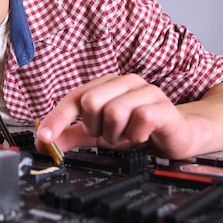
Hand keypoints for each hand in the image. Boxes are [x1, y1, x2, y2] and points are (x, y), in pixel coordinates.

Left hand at [36, 74, 197, 158]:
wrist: (178, 134)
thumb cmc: (138, 128)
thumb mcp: (100, 133)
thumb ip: (72, 134)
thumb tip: (44, 140)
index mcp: (106, 85)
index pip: (74, 97)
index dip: (57, 118)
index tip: (44, 137)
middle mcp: (125, 82)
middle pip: (91, 102)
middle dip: (95, 128)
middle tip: (108, 135)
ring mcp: (146, 91)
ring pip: (114, 112)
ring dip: (117, 135)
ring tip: (127, 137)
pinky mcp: (164, 106)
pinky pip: (141, 119)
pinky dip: (136, 135)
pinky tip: (142, 136)